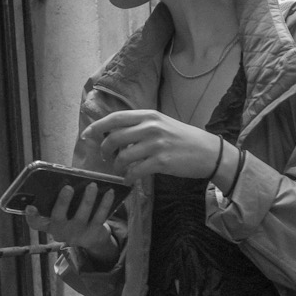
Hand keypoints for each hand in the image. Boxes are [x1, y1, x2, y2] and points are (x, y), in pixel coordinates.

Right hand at [23, 181, 120, 259]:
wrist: (91, 240)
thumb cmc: (72, 219)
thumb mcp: (61, 215)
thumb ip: (56, 202)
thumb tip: (63, 179)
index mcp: (50, 225)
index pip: (36, 223)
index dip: (31, 216)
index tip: (30, 206)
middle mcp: (61, 232)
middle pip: (58, 218)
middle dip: (62, 202)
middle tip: (68, 187)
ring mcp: (77, 234)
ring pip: (82, 216)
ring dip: (87, 199)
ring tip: (92, 185)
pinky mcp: (93, 233)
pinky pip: (100, 217)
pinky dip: (105, 203)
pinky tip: (109, 191)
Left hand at [85, 109, 221, 182]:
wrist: (208, 152)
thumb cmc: (184, 139)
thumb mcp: (162, 124)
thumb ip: (141, 126)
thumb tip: (117, 135)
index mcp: (149, 115)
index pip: (116, 118)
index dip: (97, 127)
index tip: (86, 136)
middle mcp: (151, 127)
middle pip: (114, 137)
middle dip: (104, 150)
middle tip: (105, 157)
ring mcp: (156, 144)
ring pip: (123, 156)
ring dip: (117, 166)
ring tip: (120, 170)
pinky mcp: (161, 162)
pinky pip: (135, 171)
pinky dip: (128, 178)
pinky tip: (130, 180)